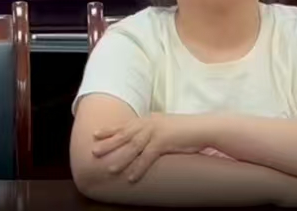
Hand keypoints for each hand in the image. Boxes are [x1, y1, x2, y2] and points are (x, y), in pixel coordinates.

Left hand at [91, 113, 205, 181]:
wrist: (203, 128)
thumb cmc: (186, 129)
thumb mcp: (165, 125)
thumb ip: (153, 130)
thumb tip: (143, 137)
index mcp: (148, 119)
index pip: (125, 125)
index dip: (110, 130)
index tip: (95, 134)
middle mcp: (149, 123)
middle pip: (124, 134)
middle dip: (108, 143)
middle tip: (94, 150)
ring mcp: (156, 132)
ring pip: (133, 147)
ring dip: (121, 158)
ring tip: (109, 168)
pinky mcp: (164, 142)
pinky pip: (148, 157)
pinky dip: (139, 167)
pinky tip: (131, 177)